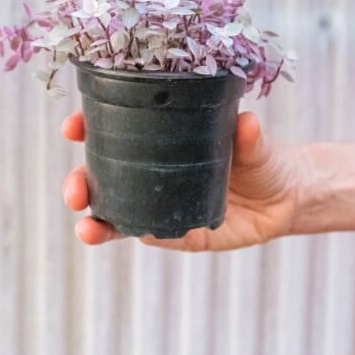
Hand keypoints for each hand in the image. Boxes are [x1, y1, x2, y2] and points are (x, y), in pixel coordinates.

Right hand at [61, 110, 307, 251]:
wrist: (281, 198)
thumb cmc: (261, 159)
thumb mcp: (255, 145)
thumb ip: (249, 137)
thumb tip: (246, 121)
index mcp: (163, 140)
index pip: (117, 130)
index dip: (89, 126)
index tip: (73, 125)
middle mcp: (153, 170)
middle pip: (104, 175)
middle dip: (80, 181)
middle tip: (74, 189)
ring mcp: (160, 202)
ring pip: (115, 209)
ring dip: (92, 217)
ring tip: (84, 224)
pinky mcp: (174, 232)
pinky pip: (145, 232)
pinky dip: (125, 233)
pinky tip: (112, 233)